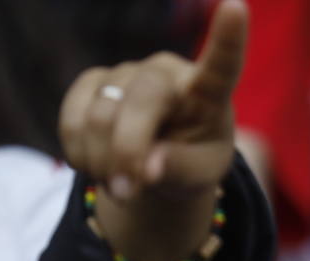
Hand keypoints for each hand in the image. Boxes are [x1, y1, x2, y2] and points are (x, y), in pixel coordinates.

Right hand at [59, 0, 247, 200]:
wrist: (160, 161)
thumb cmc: (192, 162)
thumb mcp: (199, 176)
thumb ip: (180, 170)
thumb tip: (147, 167)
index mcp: (207, 92)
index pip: (221, 64)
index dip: (227, 39)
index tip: (237, 8)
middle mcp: (166, 72)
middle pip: (140, 101)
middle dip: (128, 153)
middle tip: (128, 193)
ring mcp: (126, 72)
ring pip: (99, 117)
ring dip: (104, 164)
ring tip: (121, 187)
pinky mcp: (92, 82)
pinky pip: (72, 120)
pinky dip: (80, 154)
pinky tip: (96, 168)